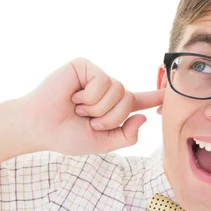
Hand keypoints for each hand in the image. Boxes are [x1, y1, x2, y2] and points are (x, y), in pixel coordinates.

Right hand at [18, 57, 163, 154]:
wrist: (40, 127)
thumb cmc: (65, 135)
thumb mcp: (101, 143)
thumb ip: (125, 135)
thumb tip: (142, 117)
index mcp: (111, 107)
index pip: (139, 101)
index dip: (155, 97)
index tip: (170, 93)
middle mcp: (106, 90)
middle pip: (128, 100)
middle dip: (109, 117)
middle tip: (87, 119)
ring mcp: (96, 76)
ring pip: (118, 90)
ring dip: (97, 108)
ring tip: (78, 108)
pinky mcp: (85, 66)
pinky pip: (103, 82)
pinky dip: (89, 97)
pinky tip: (73, 97)